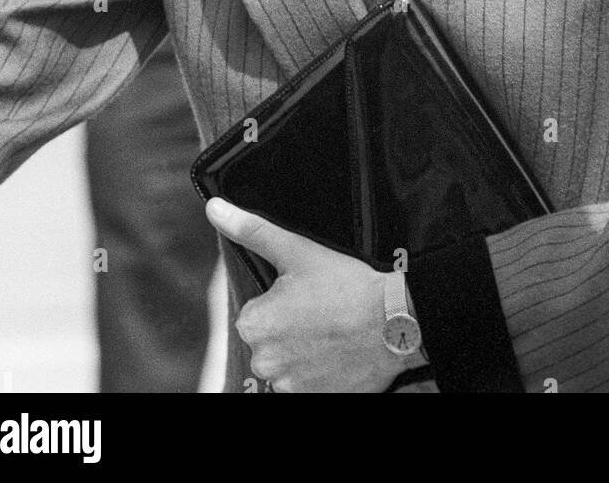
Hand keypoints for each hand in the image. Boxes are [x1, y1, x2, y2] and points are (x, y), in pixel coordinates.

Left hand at [206, 197, 412, 392]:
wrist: (394, 324)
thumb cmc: (346, 286)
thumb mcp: (296, 250)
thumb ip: (251, 230)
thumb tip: (215, 209)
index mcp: (253, 324)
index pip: (258, 311)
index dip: (284, 300)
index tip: (309, 295)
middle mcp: (264, 360)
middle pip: (271, 338)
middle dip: (292, 326)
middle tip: (323, 311)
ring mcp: (288, 384)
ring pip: (288, 361)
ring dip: (305, 350)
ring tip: (333, 332)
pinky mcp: (311, 398)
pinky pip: (306, 382)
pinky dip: (318, 371)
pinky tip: (337, 352)